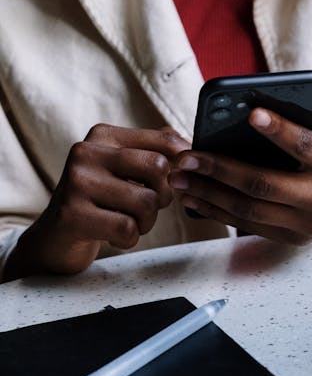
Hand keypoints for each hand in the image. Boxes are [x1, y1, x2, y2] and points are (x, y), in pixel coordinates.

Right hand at [5, 124, 189, 278]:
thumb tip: (190, 146)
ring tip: (128, 222)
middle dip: (163, 195)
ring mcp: (77, 182)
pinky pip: (127, 229)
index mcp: (103, 136)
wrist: (56, 236)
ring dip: (146, 222)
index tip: (183, 177)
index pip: (163, 140)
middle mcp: (87, 152)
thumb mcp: (123, 168)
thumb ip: (154, 150)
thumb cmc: (100, 200)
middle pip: (158, 168)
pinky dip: (129, 239)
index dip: (183, 163)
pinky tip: (113, 236)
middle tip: (148, 207)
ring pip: (146, 202)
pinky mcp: (72, 215)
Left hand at [169, 95, 311, 243]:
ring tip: (180, 178)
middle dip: (221, 170)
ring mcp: (307, 224)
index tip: (251, 114)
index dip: (279, 131)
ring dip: (209, 194)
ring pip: (250, 210)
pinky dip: (218, 212)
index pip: (305, 146)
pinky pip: (248, 226)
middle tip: (188, 157)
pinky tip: (194, 197)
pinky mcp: (292, 239)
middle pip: (264, 184)